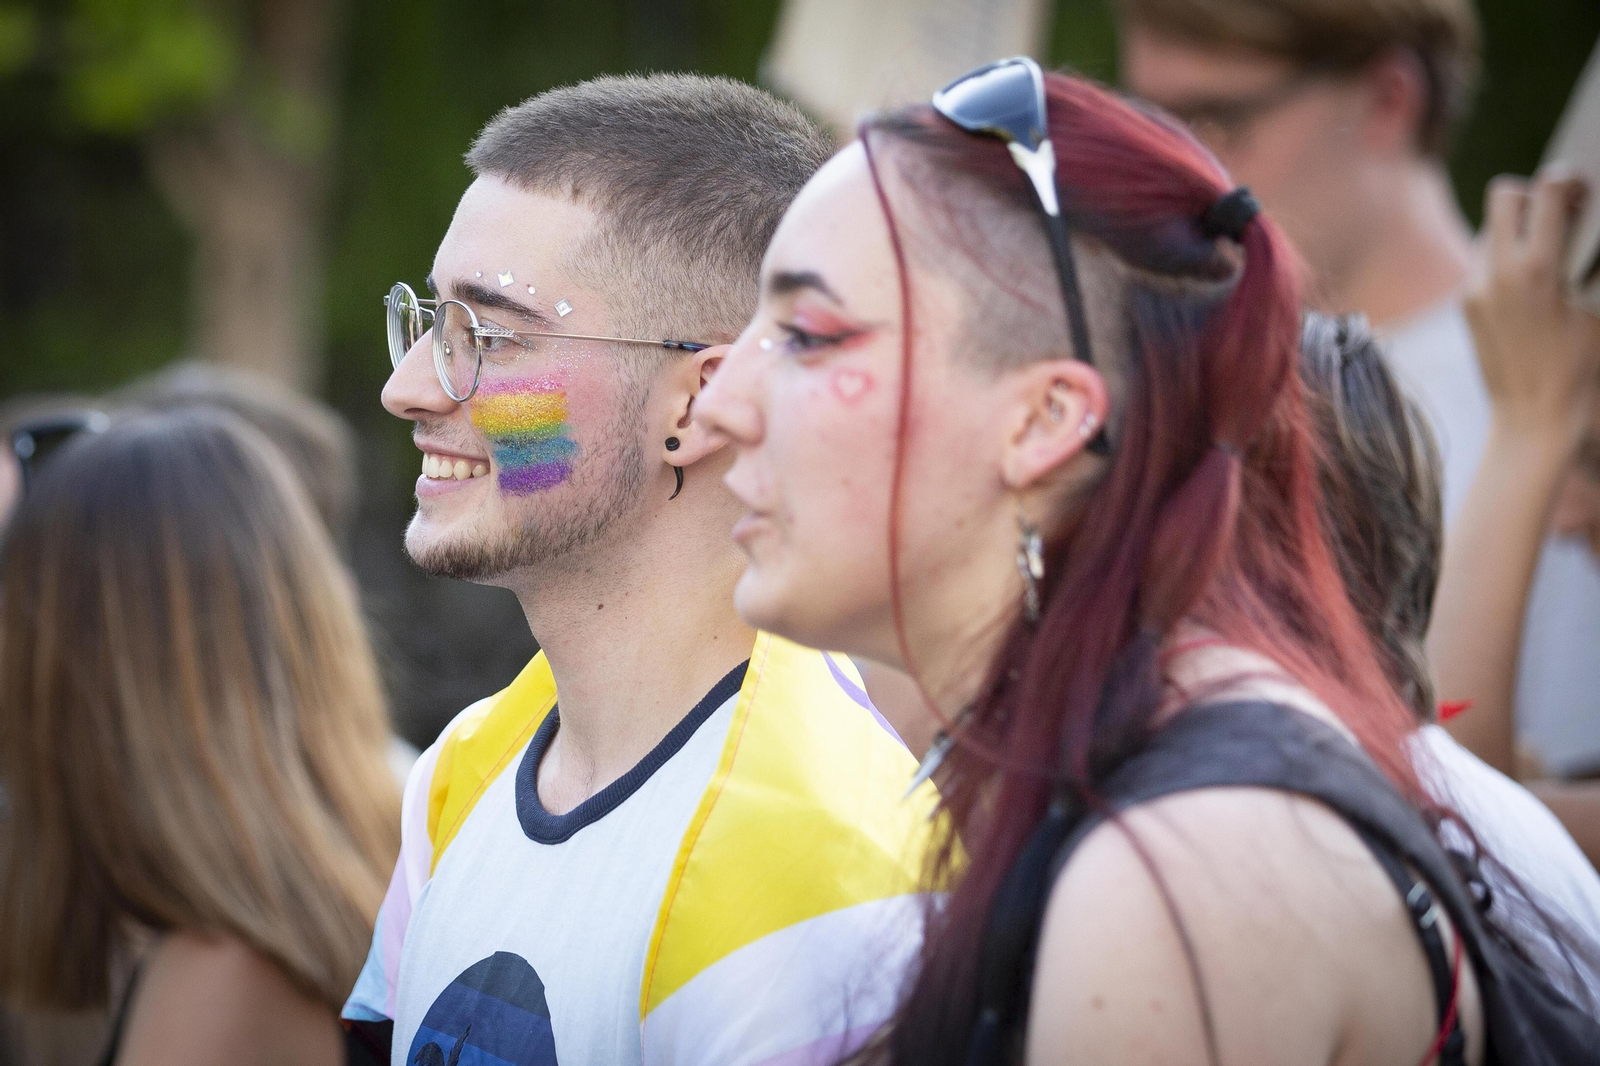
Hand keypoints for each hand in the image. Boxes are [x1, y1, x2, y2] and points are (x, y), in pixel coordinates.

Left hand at [1465, 170, 1599, 450]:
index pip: (1546, 192)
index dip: (1569, 180)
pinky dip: (1503, 258)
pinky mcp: (1465, 304)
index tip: (1583, 190)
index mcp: (1538, 269)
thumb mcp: (1599, 308)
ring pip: (1488, 228)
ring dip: (1516, 229)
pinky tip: (1527, 283)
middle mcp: (1497, 273)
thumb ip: (1592, 260)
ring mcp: (1475, 288)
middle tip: (1560, 214)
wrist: (1533, 416)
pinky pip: (1481, 261)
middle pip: (1503, 196)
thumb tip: (1588, 229)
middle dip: (1533, 196)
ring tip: (1546, 252)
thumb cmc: (1579, 365)